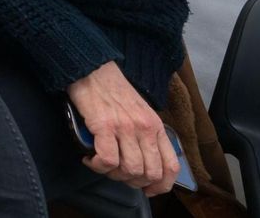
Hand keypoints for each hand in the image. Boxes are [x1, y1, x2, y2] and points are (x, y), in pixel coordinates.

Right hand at [67, 62, 177, 194]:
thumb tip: (143, 164)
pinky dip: (97, 165)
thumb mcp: (141, 113)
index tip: (146, 190)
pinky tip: (89, 158)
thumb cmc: (114, 92)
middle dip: (131, 182)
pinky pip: (107, 160)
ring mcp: (125, 128)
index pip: (170, 167)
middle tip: (116, 173)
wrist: (93, 69)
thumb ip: (146, 136)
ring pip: (129, 170)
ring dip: (112, 174)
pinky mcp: (104, 126)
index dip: (160, 186)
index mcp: (156, 128)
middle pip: (148, 174)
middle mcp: (145, 129)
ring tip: (100, 164)